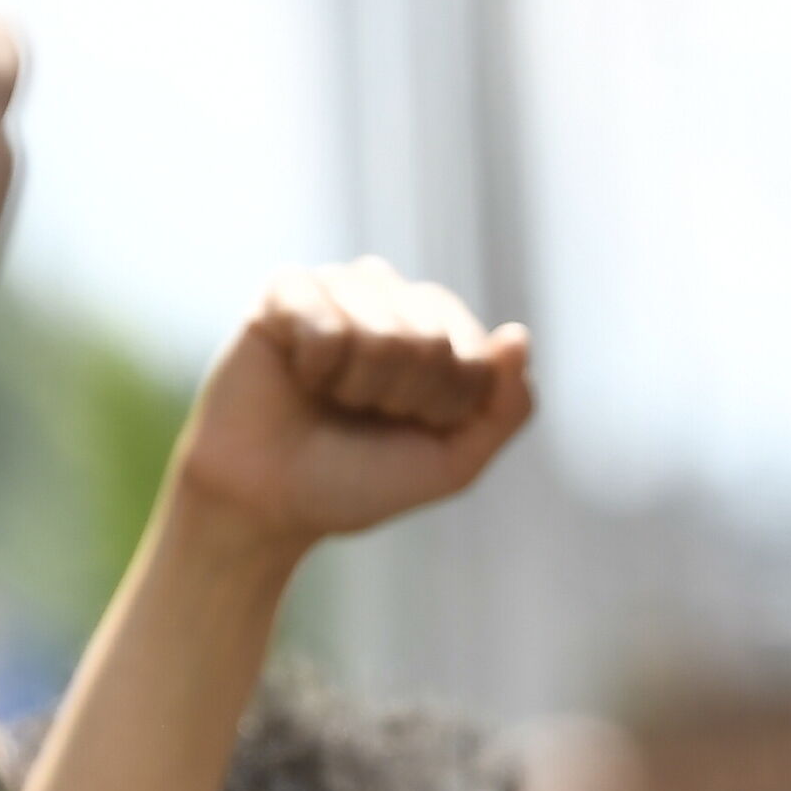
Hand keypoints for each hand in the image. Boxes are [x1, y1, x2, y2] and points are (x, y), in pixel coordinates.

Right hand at [169, 260, 535, 556]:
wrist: (271, 502)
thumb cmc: (361, 480)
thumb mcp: (453, 462)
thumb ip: (505, 407)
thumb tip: (519, 335)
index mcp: (439, 331)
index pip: (477, 355)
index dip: (445, 407)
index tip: (411, 425)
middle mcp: (392, 299)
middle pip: (431, 339)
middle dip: (402, 397)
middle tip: (365, 413)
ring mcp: (338, 288)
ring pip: (381, 330)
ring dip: (359, 385)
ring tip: (331, 396)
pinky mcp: (284, 291)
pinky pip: (325, 322)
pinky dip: (315, 366)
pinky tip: (298, 375)